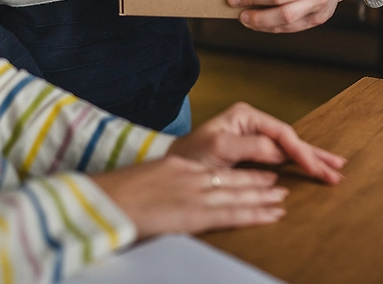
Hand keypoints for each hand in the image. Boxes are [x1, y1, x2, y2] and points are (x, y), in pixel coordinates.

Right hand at [92, 155, 286, 237]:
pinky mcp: (193, 214)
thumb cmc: (113, 197)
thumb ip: (160, 187)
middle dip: (259, 181)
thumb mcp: (142, 183)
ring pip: (238, 194)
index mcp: (176, 168)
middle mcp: (189, 177)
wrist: (100, 201)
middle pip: (233, 178)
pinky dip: (255, 213)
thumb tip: (168, 199)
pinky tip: (271, 215)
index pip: (216, 169)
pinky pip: (231, 214)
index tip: (257, 173)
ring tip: (282, 198)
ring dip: (264, 197)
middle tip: (280, 183)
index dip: (240, 172)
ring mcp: (193, 194)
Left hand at [167, 102, 345, 184]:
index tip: (314, 168)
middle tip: (337, 170)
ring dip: (312, 159)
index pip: (281, 134)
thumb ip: (248, 147)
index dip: (300, 151)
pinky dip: (300, 165)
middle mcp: (253, 124)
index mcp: (246, 116)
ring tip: (335, 169)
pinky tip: (315, 169)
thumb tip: (277, 151)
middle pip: (291, 139)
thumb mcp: (217, 147)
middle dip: (314, 155)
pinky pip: (282, 159)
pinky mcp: (253, 154)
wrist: (173, 168)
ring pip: (290, 149)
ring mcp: (254, 138)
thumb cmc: (190, 155)